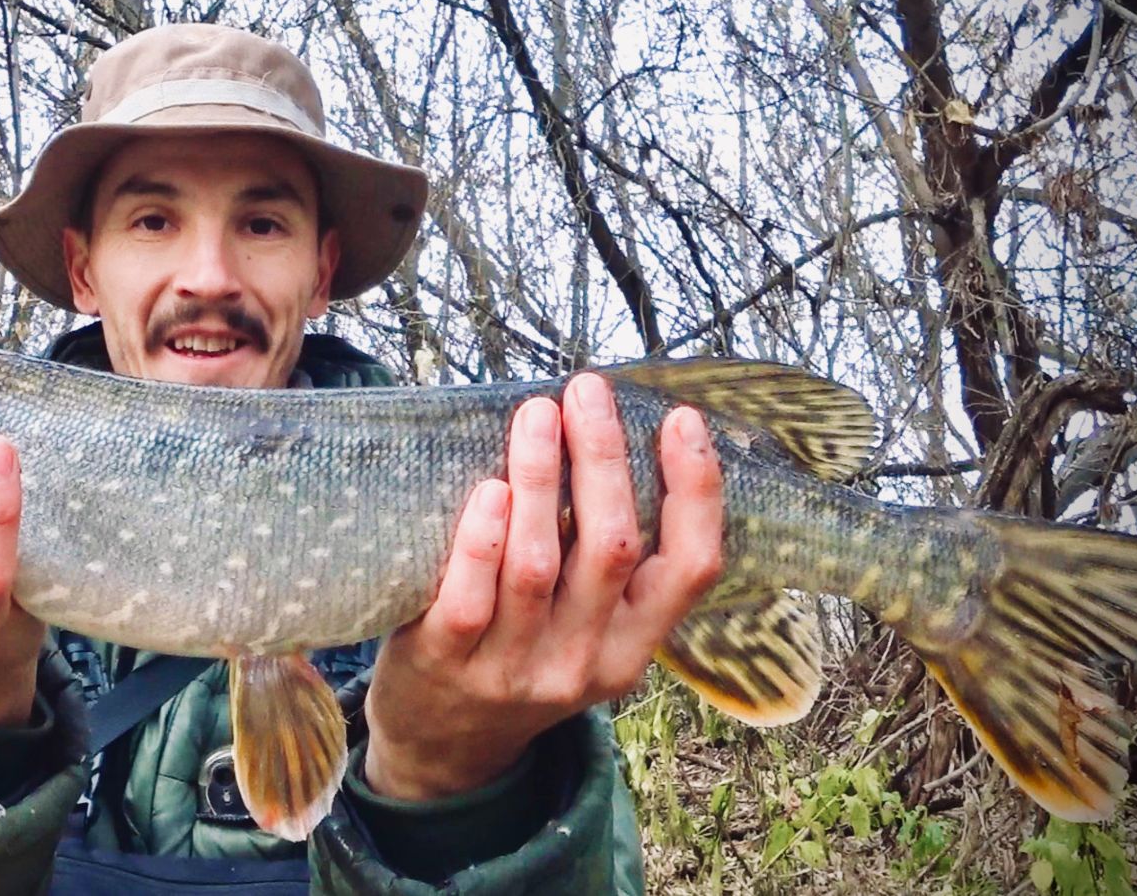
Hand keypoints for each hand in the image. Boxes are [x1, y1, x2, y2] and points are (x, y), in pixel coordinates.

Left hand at [363, 373, 723, 800]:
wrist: (440, 746)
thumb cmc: (517, 656)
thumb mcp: (584, 631)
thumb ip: (599, 560)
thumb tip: (604, 434)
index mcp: (632, 647)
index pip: (692, 569)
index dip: (696, 491)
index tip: (681, 419)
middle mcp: (584, 661)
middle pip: (613, 549)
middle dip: (604, 458)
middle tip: (587, 390)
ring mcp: (515, 667)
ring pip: (539, 564)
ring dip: (540, 478)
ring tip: (536, 413)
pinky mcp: (446, 663)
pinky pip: (471, 598)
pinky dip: (483, 540)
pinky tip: (489, 488)